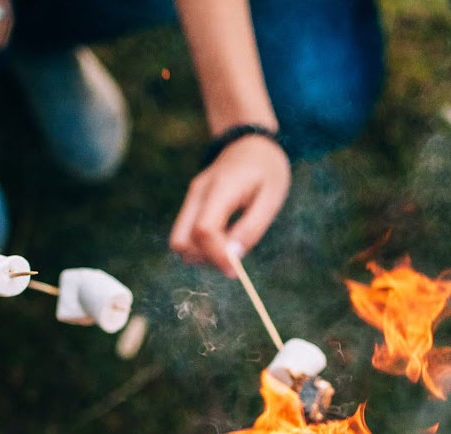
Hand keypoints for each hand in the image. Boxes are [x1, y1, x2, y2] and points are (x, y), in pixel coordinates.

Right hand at [169, 135, 290, 276]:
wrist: (251, 144)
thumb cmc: (266, 170)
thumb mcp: (271, 198)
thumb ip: (251, 228)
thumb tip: (233, 258)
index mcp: (219, 189)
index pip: (203, 230)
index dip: (216, 256)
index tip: (235, 271)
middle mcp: (197, 194)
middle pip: (181, 241)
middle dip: (205, 258)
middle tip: (233, 256)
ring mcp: (191, 198)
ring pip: (180, 241)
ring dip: (202, 254)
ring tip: (230, 244)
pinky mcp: (191, 203)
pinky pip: (186, 234)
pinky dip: (201, 245)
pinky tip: (224, 237)